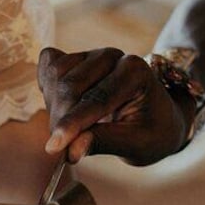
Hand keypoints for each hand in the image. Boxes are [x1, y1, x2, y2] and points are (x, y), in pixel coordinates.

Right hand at [37, 47, 194, 165]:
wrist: (156, 116)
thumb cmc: (151, 132)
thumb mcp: (136, 144)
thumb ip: (103, 143)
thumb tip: (71, 150)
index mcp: (135, 72)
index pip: (96, 99)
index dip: (72, 124)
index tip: (54, 148)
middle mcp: (113, 57)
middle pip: (70, 86)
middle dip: (60, 120)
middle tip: (62, 148)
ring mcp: (92, 54)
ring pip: (56, 77)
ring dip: (54, 107)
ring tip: (70, 129)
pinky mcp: (75, 58)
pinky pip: (49, 68)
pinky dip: (48, 89)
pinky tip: (62, 107)